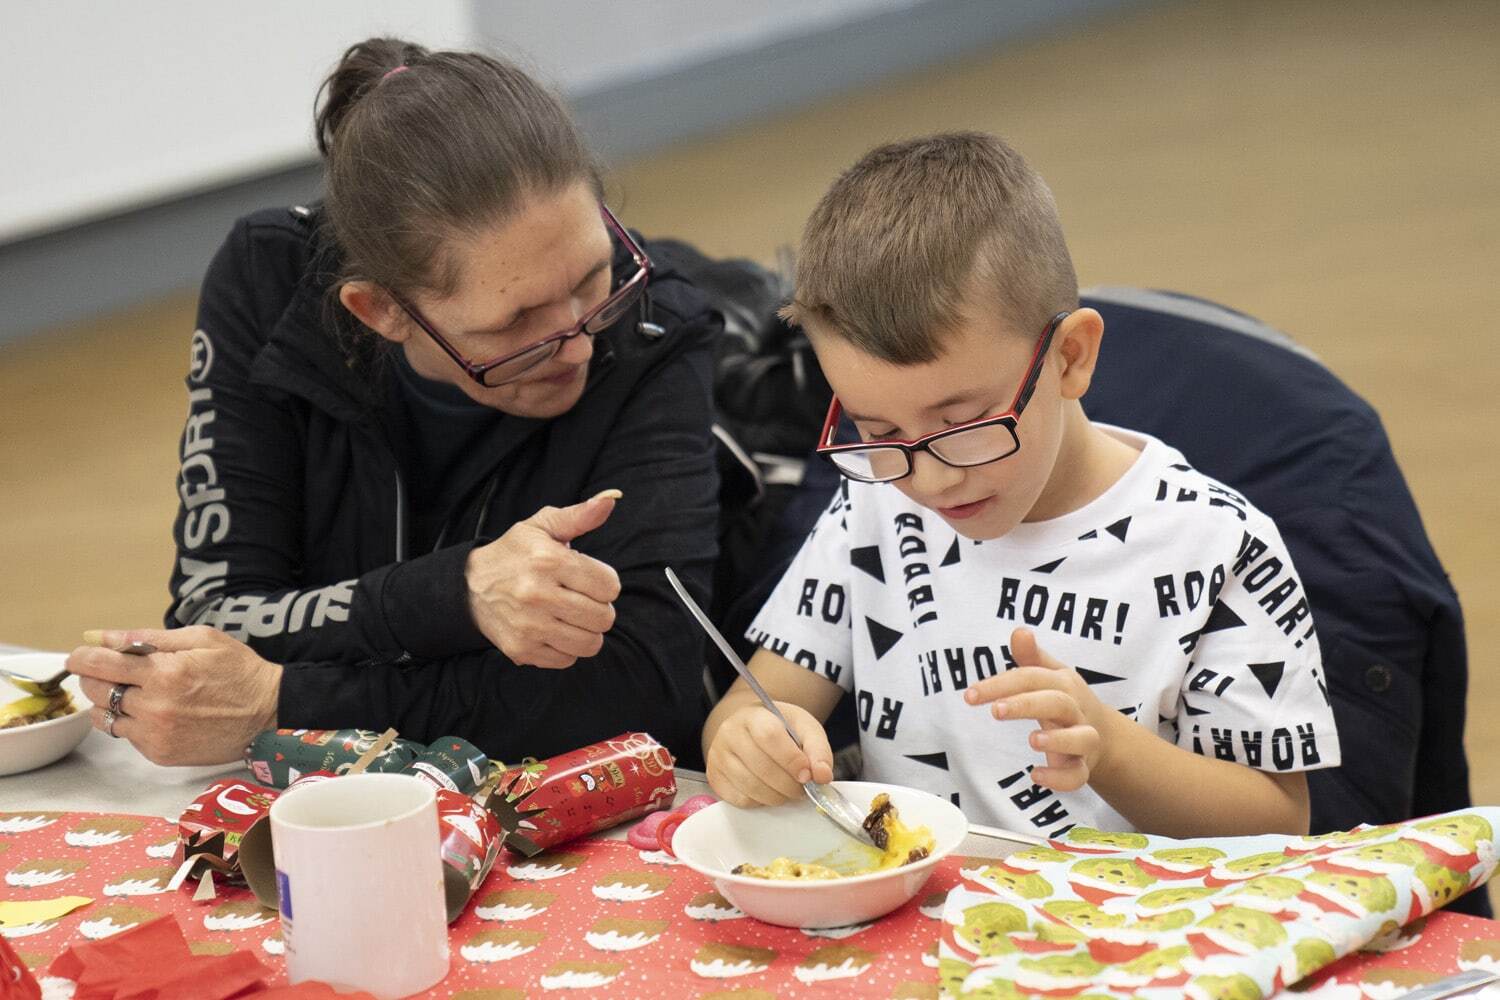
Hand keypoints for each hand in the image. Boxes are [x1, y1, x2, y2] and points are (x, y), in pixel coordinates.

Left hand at [66, 626, 281, 765]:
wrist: (268, 713)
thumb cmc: (238, 671)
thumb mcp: (200, 639)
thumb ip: (146, 638)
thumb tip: (98, 637)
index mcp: (164, 673)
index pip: (100, 664)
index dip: (83, 657)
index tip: (81, 655)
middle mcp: (155, 707)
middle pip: (95, 691)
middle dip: (96, 677)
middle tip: (113, 671)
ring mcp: (156, 734)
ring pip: (103, 718)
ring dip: (109, 702)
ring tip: (134, 693)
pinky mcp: (160, 754)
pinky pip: (126, 736)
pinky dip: (131, 722)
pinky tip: (154, 712)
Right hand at [466, 490, 623, 668]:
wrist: (470, 586)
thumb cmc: (515, 553)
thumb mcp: (543, 526)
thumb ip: (580, 515)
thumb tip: (611, 499)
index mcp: (548, 561)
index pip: (609, 586)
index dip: (605, 583)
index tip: (590, 579)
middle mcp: (538, 595)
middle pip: (603, 617)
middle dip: (599, 608)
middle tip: (582, 599)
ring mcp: (529, 626)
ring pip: (590, 643)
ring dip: (587, 631)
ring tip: (573, 617)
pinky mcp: (522, 649)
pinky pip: (567, 659)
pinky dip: (567, 648)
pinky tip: (555, 630)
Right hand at [706, 701, 833, 806]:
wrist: (752, 729)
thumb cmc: (780, 728)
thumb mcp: (804, 728)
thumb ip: (818, 750)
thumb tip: (823, 776)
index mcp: (753, 715)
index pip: (769, 737)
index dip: (791, 760)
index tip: (807, 775)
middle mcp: (730, 733)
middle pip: (761, 766)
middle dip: (788, 785)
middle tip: (802, 788)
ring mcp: (718, 756)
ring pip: (750, 787)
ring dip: (777, 796)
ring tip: (788, 790)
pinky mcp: (714, 777)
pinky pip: (740, 799)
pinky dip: (760, 801)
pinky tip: (768, 791)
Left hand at [964, 628, 1109, 791]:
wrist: (1104, 736)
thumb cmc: (1065, 700)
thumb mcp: (1051, 676)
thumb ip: (1032, 658)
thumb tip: (1019, 631)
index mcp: (1063, 684)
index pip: (1032, 678)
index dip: (1002, 684)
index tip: (970, 695)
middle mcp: (1076, 710)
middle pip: (1056, 703)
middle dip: (1027, 705)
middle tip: (995, 711)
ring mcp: (1083, 740)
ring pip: (1080, 738)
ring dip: (1057, 740)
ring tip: (1031, 740)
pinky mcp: (1083, 767)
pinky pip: (1078, 775)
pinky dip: (1060, 778)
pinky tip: (1036, 776)